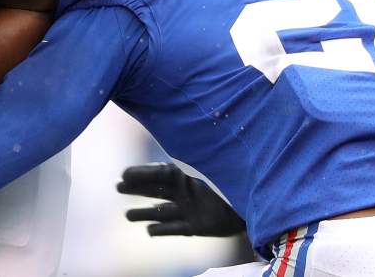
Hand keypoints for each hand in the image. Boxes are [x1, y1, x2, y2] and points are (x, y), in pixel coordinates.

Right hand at [117, 163, 245, 236]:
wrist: (256, 203)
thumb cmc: (233, 181)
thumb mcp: (210, 166)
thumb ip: (191, 160)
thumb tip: (171, 143)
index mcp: (189, 174)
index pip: (158, 173)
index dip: (141, 174)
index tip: (123, 174)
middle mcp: (187, 191)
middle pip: (156, 190)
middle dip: (137, 189)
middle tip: (117, 187)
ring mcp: (191, 209)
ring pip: (161, 211)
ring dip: (144, 212)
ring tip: (127, 214)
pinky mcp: (198, 227)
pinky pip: (175, 228)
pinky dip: (162, 229)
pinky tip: (149, 230)